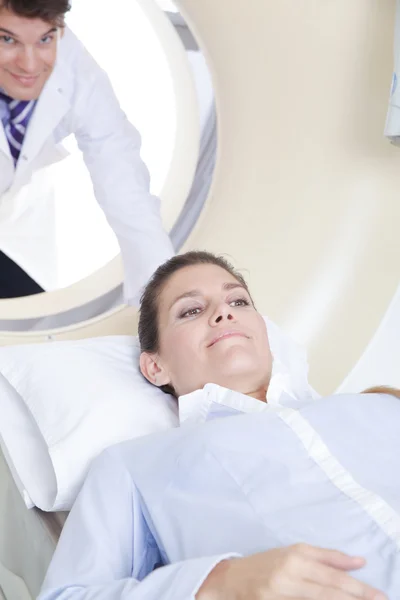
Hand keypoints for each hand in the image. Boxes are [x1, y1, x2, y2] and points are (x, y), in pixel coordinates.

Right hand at [196, 543, 385, 599]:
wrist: (230, 579)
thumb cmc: (265, 564)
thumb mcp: (294, 554)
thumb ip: (327, 557)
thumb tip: (359, 561)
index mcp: (296, 555)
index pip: (332, 573)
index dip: (356, 585)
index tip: (376, 593)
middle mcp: (289, 571)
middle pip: (328, 588)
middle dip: (355, 596)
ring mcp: (280, 590)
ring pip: (318, 599)